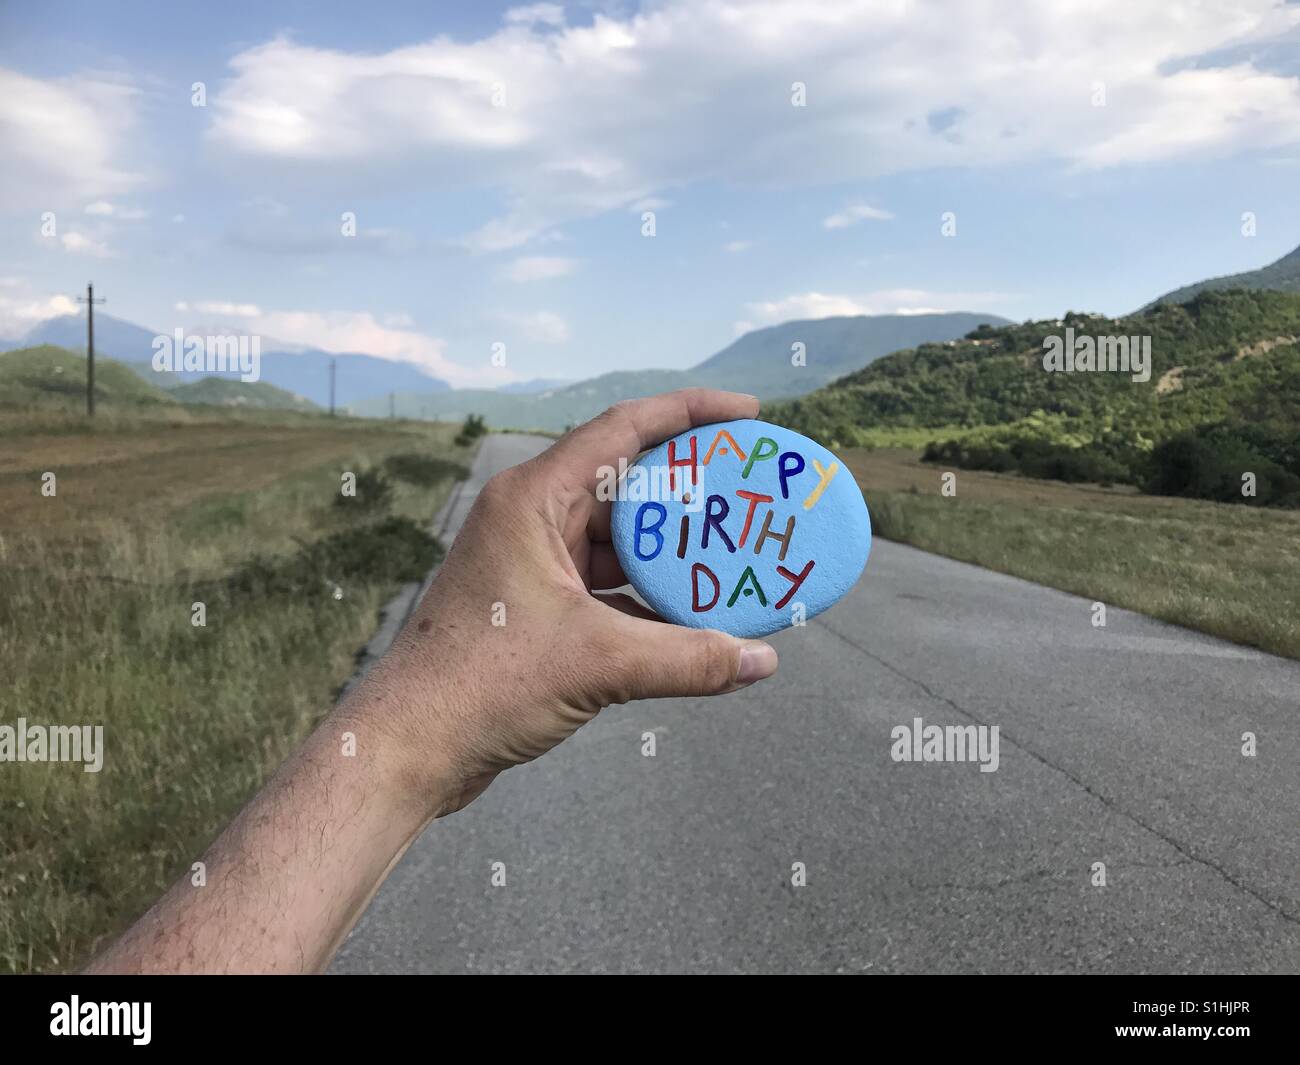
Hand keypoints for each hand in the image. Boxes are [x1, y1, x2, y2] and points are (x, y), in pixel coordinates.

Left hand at [358, 389, 780, 814]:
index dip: (690, 412)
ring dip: (673, 555)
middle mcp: (530, 519)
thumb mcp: (599, 663)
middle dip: (693, 494)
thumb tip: (762, 661)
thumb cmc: (479, 684)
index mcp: (533, 498)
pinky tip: (695, 619)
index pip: (623, 428)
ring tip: (735, 559)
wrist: (410, 745)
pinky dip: (649, 600)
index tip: (747, 414)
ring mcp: (531, 563)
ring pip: (619, 542)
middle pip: (628, 486)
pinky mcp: (535, 607)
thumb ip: (689, 659)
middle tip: (754, 496)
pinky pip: (607, 586)